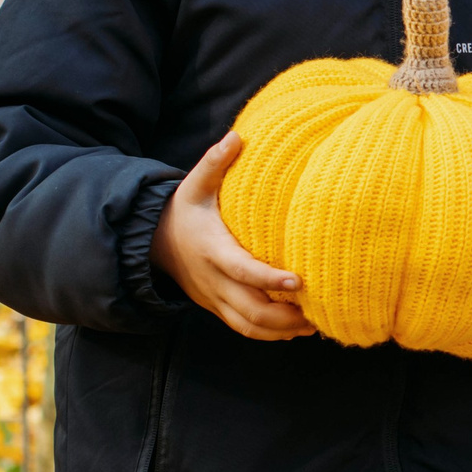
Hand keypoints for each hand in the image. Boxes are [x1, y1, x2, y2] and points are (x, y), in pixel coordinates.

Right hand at [149, 133, 314, 341]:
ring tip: (314, 325)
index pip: (241, 270)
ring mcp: (213, 298)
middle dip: (283, 317)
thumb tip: (236, 136)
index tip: (298, 281)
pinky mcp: (215, 306)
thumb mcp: (194, 184)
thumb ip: (214, 163)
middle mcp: (213, 280)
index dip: (268, 279)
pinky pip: (241, 328)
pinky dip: (268, 334)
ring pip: (247, 325)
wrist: (153, 243)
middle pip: (248, 309)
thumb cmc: (183, 210)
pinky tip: (295, 330)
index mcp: (212, 250)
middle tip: (318, 311)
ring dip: (280, 331)